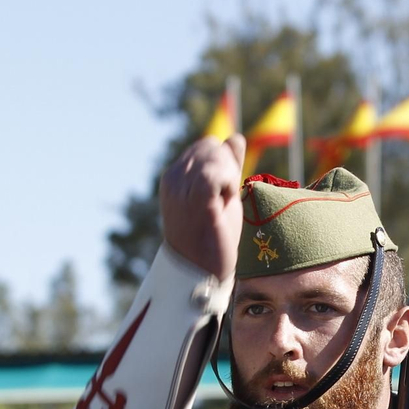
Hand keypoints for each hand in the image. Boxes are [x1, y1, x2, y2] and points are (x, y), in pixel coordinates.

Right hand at [159, 134, 246, 279]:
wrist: (201, 272)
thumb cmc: (212, 237)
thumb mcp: (221, 194)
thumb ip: (228, 165)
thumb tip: (235, 137)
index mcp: (174, 175)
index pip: (207, 146)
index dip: (222, 166)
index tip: (219, 196)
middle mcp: (173, 177)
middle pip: (211, 145)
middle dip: (225, 167)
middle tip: (221, 202)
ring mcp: (181, 187)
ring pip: (215, 154)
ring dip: (228, 177)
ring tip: (220, 205)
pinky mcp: (195, 197)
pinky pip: (217, 171)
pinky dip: (227, 183)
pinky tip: (224, 202)